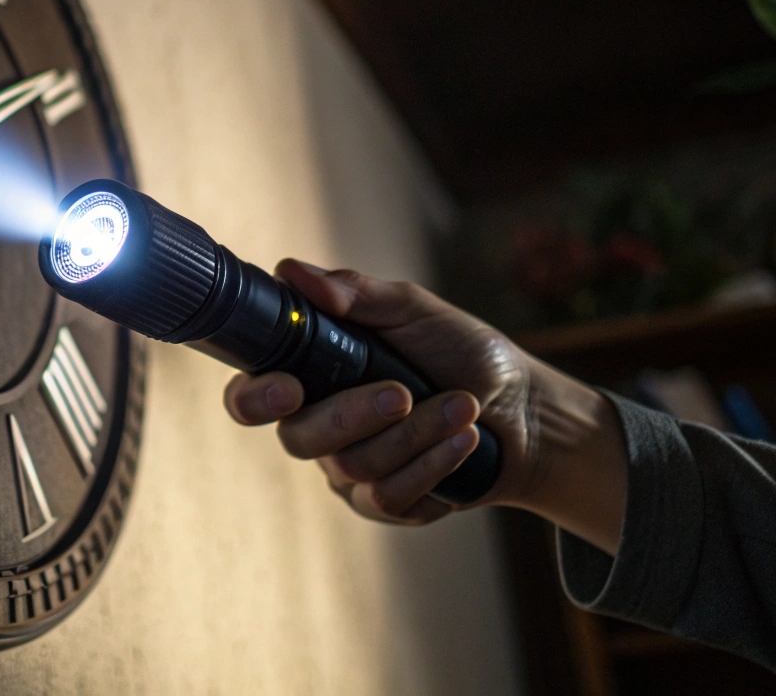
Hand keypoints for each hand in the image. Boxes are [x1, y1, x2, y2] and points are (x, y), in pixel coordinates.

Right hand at [223, 260, 627, 553]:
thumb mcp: (414, 309)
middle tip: (405, 391)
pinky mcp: (385, 503)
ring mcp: (349, 470)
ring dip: (417, 434)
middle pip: (300, 438)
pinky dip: (433, 464)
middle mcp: (319, 425)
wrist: (524, 409)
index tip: (290, 388)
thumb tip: (294, 272)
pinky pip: (388, 497)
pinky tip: (464, 441)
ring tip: (463, 406)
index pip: (251, 395)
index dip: (256, 397)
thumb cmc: (463, 351)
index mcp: (313, 373)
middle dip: (356, 414)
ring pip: (354, 467)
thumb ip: (355, 293)